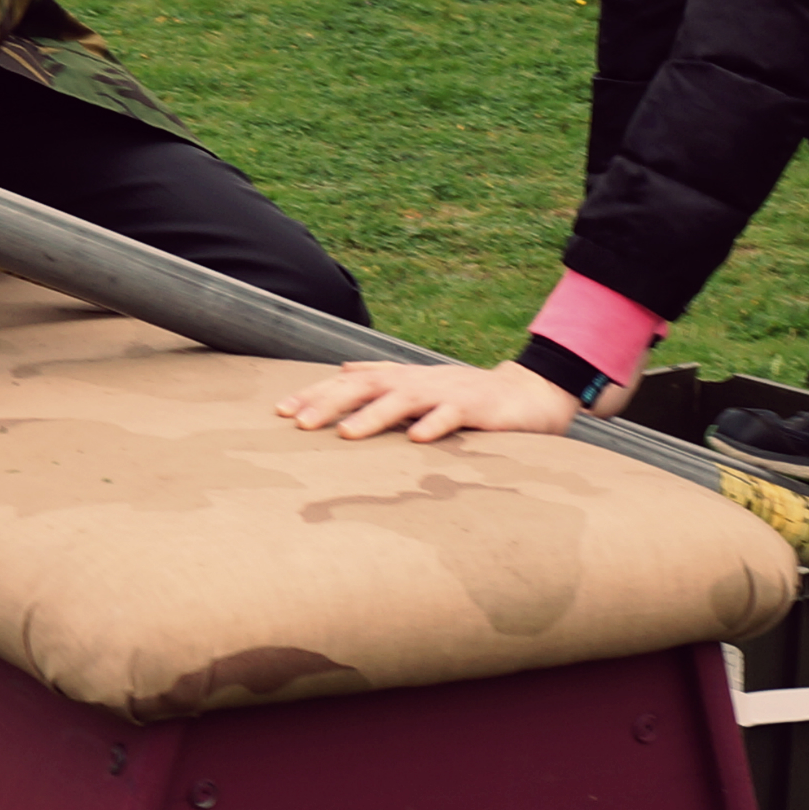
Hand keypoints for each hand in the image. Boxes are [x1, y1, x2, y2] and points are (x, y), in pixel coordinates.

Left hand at [273, 357, 607, 442]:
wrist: (527, 396)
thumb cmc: (466, 398)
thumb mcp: (419, 388)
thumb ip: (381, 379)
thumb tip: (341, 371)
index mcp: (401, 379)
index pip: (349, 383)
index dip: (316, 395)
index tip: (281, 412)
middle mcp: (418, 381)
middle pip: (367, 387)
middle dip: (331, 404)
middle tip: (298, 424)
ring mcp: (447, 393)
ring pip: (405, 401)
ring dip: (374, 416)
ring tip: (346, 434)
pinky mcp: (477, 409)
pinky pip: (454, 416)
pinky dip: (436, 425)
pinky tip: (418, 439)